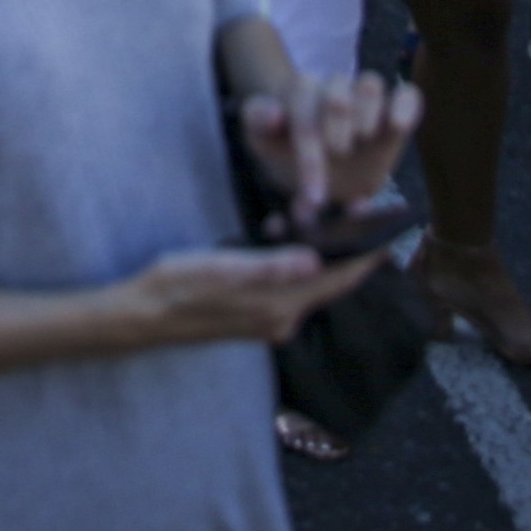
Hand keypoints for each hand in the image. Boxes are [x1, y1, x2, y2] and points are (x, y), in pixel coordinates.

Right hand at [111, 241, 390, 349]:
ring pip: (308, 283)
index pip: (337, 281)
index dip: (366, 256)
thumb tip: (315, 259)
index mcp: (278, 307)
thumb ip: (269, 267)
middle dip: (346, 248)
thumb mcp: (221, 268)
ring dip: (317, 253)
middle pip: (329, 283)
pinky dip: (295, 262)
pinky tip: (279, 236)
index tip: (390, 230)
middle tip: (356, 209)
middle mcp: (281, 319)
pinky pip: (289, 288)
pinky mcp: (253, 316)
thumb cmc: (176, 286)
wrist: (140, 316)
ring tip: (312, 214)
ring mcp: (267, 321)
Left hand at [239, 65, 417, 226]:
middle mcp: (335, 87)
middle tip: (336, 159)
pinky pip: (407, 94)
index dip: (307, 153)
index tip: (313, 196)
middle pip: (338, 94)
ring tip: (362, 142)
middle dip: (336, 133)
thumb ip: (257, 124)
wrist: (323, 166)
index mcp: (301, 91)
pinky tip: (397, 127)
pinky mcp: (397, 106)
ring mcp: (367, 96)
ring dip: (367, 117)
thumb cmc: (289, 150)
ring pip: (371, 84)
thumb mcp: (264, 142)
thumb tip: (274, 113)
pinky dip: (405, 107)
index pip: (302, 106)